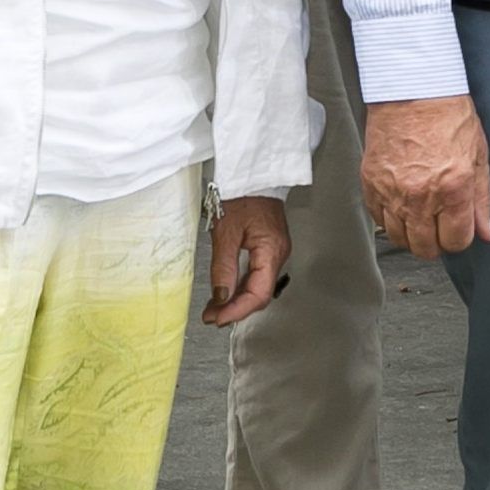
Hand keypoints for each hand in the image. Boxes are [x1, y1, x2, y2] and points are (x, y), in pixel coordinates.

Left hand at [206, 195, 291, 324]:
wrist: (253, 171)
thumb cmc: (242, 193)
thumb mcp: (226, 231)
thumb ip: (223, 267)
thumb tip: (220, 297)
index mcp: (272, 250)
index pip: (258, 293)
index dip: (237, 310)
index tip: (217, 318)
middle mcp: (278, 254)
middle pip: (261, 294)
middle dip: (236, 309)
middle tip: (211, 317)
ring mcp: (275, 251)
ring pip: (259, 286)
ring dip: (237, 300)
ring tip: (215, 308)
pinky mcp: (269, 247)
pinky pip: (258, 275)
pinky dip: (241, 287)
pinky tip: (227, 292)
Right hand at [362, 95, 489, 254]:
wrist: (413, 89)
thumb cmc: (448, 115)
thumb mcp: (478, 156)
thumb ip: (482, 200)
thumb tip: (487, 231)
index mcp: (453, 188)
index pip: (456, 241)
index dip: (461, 238)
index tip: (460, 229)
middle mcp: (420, 195)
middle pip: (426, 248)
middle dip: (437, 243)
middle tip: (440, 228)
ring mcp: (392, 191)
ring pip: (400, 239)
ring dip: (412, 235)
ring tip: (421, 220)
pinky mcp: (371, 183)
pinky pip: (378, 219)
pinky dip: (390, 219)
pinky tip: (401, 207)